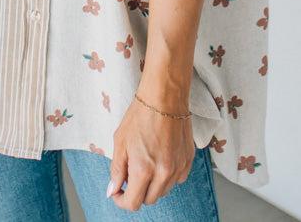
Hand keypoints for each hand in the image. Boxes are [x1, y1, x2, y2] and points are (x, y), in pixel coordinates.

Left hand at [107, 94, 194, 210]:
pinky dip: (167, 176)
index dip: (121, 200)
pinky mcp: (188, 161)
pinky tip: (160, 159)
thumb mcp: (120, 141)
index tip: (117, 192)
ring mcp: (178, 168)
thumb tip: (112, 190)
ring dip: (152, 185)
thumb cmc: (140, 115)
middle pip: (149, 200)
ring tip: (146, 163)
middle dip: (137, 191)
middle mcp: (163, 173)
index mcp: (143, 170)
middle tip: (130, 174)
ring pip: (163, 191)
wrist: (165, 97)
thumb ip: (116, 169)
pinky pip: (176, 179)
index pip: (133, 203)